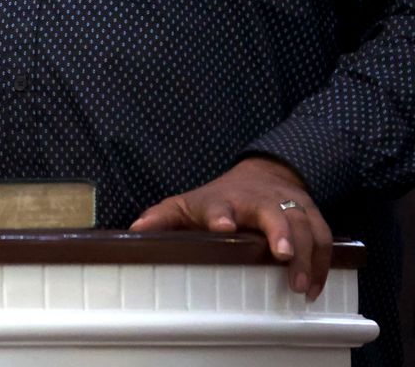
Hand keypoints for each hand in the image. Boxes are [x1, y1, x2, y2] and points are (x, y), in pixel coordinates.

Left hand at [131, 156, 332, 299]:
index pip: (219, 204)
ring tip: (303, 286)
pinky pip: (325, 238)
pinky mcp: (312, 215)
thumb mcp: (187, 204)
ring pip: (306, 226)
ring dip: (308, 256)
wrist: (263, 173)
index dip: (221, 215)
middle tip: (284, 257)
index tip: (223, 227)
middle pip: (274, 213)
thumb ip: (161, 218)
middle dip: (281, 233)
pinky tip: (318, 285)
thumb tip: (134, 232)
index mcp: (225, 200)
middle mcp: (260, 200)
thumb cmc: (220, 198)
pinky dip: (324, 262)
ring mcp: (289, 206)